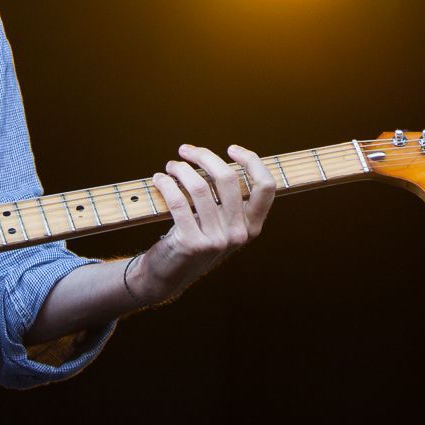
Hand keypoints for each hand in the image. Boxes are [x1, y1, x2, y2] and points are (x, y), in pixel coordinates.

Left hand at [126, 143, 274, 304]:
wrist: (167, 276)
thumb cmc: (193, 240)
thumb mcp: (219, 225)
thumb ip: (226, 200)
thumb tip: (213, 158)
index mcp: (251, 227)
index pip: (266, 187)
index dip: (252, 161)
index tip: (231, 149)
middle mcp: (238, 234)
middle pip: (228, 178)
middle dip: (204, 156)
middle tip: (186, 150)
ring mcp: (216, 241)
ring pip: (199, 187)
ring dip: (180, 168)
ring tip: (171, 166)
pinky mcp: (192, 243)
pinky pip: (178, 201)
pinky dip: (166, 184)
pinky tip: (159, 179)